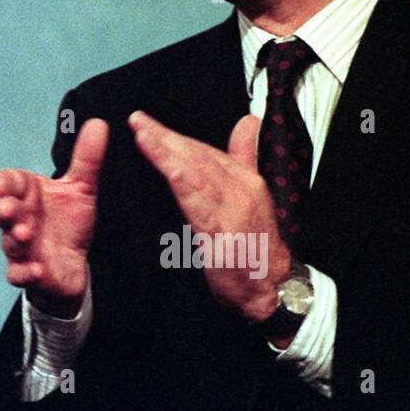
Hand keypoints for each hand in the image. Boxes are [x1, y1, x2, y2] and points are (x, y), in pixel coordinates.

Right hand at [0, 118, 107, 317]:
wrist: (71, 263)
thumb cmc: (68, 222)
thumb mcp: (81, 189)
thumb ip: (87, 159)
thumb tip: (99, 123)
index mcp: (28, 195)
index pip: (9, 183)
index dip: (2, 183)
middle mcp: (19, 219)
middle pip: (2, 212)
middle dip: (3, 209)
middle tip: (8, 208)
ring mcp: (20, 247)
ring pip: (9, 242)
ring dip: (14, 238)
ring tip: (26, 235)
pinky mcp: (28, 273)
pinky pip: (17, 275)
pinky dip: (24, 273)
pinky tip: (36, 269)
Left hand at [129, 111, 288, 322]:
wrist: (272, 290)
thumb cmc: (257, 245)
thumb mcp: (254, 195)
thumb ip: (245, 156)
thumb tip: (248, 121)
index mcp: (245, 180)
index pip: (205, 151)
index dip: (176, 135)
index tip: (148, 123)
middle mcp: (240, 191)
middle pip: (197, 157)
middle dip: (165, 137)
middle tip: (137, 120)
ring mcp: (232, 213)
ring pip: (196, 176)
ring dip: (168, 153)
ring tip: (143, 135)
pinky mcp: (222, 237)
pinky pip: (202, 208)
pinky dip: (186, 188)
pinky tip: (170, 173)